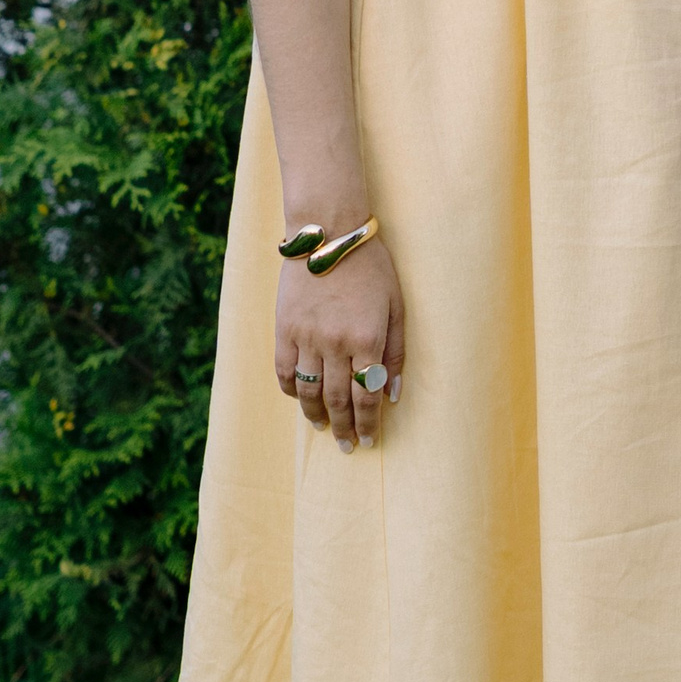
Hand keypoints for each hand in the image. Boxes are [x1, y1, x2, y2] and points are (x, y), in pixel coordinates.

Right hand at [274, 237, 406, 446]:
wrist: (329, 235)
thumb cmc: (372, 268)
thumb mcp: (396, 306)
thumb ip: (396, 351)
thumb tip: (393, 392)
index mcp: (367, 339)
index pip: (366, 395)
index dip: (368, 422)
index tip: (369, 441)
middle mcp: (335, 344)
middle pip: (337, 399)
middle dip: (345, 427)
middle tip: (349, 446)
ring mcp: (306, 338)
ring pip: (309, 390)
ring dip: (316, 415)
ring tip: (325, 429)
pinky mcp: (284, 329)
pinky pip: (285, 370)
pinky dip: (292, 390)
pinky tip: (300, 400)